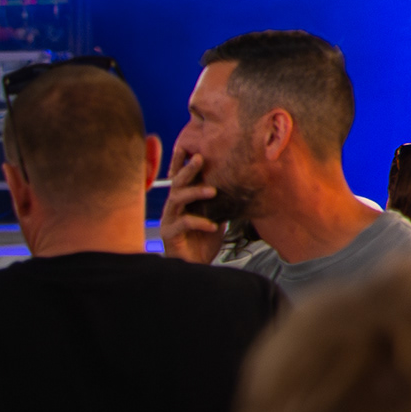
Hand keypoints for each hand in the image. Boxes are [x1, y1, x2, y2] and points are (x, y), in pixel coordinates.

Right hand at [157, 148, 222, 262]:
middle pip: (177, 183)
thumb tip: (241, 181)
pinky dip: (200, 222)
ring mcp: (169, 220)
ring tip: (213, 191)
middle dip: (188, 169)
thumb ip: (221, 200)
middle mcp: (173, 207)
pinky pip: (183, 223)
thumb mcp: (216, 215)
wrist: (196, 265)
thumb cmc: (204, 239)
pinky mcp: (169, 235)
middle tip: (200, 158)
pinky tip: (214, 226)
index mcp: (183, 200)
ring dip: (195, 192)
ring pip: (176, 199)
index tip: (189, 146)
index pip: (181, 177)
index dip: (182, 162)